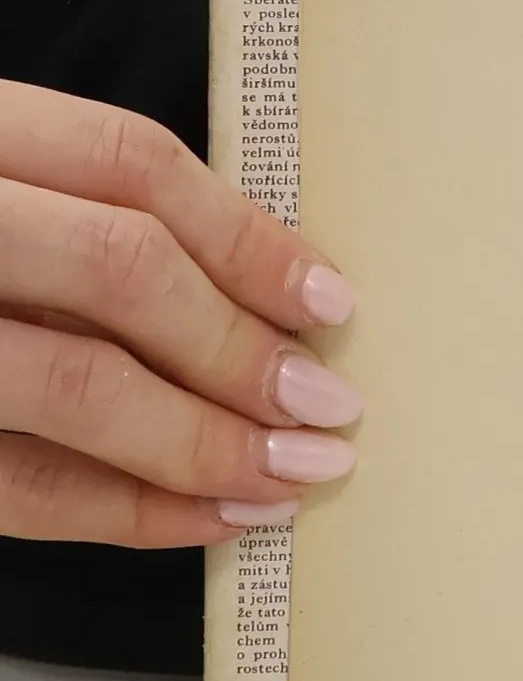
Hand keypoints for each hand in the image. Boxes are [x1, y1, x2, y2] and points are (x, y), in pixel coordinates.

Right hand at [0, 82, 360, 544]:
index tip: (331, 301)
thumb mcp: (0, 193)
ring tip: (290, 474)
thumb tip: (265, 293)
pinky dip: (126, 511)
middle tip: (328, 407)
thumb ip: (81, 219)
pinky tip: (207, 517)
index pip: (131, 163)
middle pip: (121, 269)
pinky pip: (18, 484)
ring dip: (202, 442)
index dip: (249, 237)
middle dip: (241, 348)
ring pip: (72, 384)